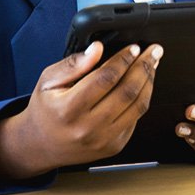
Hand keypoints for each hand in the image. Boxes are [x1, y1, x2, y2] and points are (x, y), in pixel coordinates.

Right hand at [0, 41, 162, 180]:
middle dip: (144, 67)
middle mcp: (88, 128)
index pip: (105, 79)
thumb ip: (73, 64)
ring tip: (152, 65)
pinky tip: (143, 84)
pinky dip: (142, 99)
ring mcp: (103, 140)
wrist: (41, 146)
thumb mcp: (48, 80)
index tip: (133, 47)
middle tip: (153, 51)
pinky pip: (136, 119)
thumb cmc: (45, 110)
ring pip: (137, 107)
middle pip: (127, 92)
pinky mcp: (114, 146)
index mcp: (69, 109)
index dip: (123, 60)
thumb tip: (96, 49)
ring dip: (149, 82)